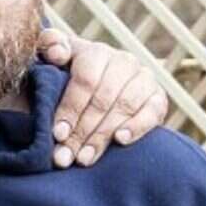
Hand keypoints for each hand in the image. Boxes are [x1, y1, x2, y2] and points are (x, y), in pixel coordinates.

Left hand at [40, 29, 168, 168]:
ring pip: (125, 107)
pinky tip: (120, 140)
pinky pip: (153, 112)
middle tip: (66, 155)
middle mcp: (123, 61)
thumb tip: (58, 52)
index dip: (71, 107)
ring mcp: (143, 78)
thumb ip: (48, 47)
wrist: (91, 96)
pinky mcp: (158, 98)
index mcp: (95, 52)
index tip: (57, 133)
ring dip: (102, 135)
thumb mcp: (49, 63)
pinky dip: (137, 127)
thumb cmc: (62, 81)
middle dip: (82, 130)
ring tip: (84, 158)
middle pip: (104, 98)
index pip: (86, 79)